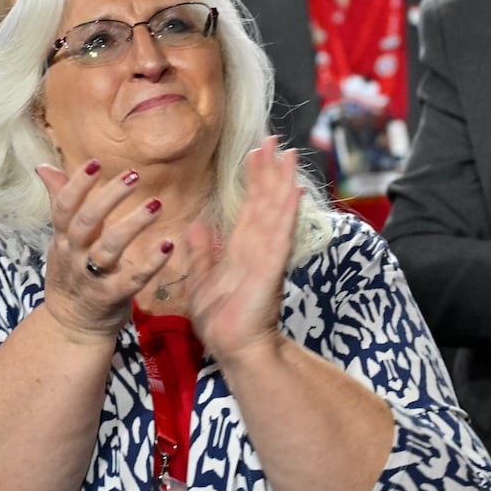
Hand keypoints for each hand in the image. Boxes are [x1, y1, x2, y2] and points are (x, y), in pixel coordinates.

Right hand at [35, 161, 173, 343]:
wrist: (71, 326)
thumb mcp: (61, 239)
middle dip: (108, 197)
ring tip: (156, 204)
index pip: (64, 207)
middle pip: (86, 223)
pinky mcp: (112, 297)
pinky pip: (132, 279)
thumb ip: (60, 202)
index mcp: (63, 239)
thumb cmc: (71, 275)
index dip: (77, 185)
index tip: (95, 163)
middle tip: (134, 175)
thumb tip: (44, 166)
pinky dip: (151, 262)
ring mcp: (92, 278)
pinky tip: (168, 244)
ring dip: (133, 224)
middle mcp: (74, 256)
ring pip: (109, 249)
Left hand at [186, 137, 301, 367]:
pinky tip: (294, 192)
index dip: (253, 179)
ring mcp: (267, 257)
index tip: (256, 152)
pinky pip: (279, 237)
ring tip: (288, 155)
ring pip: (275, 212)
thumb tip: (196, 225)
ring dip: (282, 183)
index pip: (249, 206)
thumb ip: (201, 254)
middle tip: (275, 140)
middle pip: (265, 201)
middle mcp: (258, 248)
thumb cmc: (221, 321)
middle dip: (270, 171)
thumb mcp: (201, 281)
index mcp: (241, 250)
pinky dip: (287, 214)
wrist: (234, 349)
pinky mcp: (271, 270)